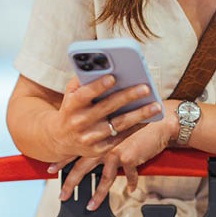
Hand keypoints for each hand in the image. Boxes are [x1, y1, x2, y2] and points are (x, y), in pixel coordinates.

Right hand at [45, 75, 163, 161]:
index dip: (97, 86)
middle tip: (145, 88)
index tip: (113, 77)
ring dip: (139, 115)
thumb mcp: (70, 94)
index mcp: (71, 105)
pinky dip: (136, 127)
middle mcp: (79, 122)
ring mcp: (89, 138)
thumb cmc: (71, 109)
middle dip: (127, 97)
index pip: (84, 95)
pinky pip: (121, 137)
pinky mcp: (98, 150)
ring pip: (118, 124)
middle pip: (106, 108)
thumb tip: (101, 66)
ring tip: (156, 105)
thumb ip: (82, 80)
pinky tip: (148, 118)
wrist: (59, 139)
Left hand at [53, 103, 179, 209]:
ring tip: (90, 206)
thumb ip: (101, 130)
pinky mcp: (130, 158)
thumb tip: (91, 140)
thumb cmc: (136, 115)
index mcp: (95, 135)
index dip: (61, 161)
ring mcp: (115, 152)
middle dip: (71, 183)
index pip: (73, 150)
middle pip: (82, 167)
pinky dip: (131, 183)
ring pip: (103, 179)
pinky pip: (129, 176)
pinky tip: (131, 190)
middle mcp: (102, 144)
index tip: (50, 170)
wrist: (157, 119)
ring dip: (97, 195)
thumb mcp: (115, 119)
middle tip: (63, 195)